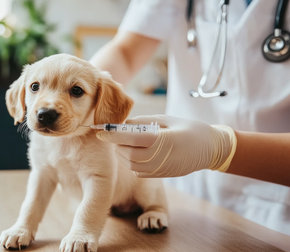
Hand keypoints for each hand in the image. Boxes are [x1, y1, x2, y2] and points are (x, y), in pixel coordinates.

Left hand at [96, 115, 236, 176]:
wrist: (211, 149)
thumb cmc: (190, 128)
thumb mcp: (167, 119)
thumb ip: (143, 122)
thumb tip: (122, 123)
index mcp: (162, 140)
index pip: (131, 139)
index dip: (113, 135)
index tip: (100, 131)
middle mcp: (160, 157)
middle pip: (127, 153)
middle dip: (116, 144)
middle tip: (112, 134)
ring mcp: (160, 169)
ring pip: (131, 164)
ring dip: (123, 153)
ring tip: (125, 141)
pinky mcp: (160, 175)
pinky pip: (138, 171)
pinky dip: (131, 161)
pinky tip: (135, 151)